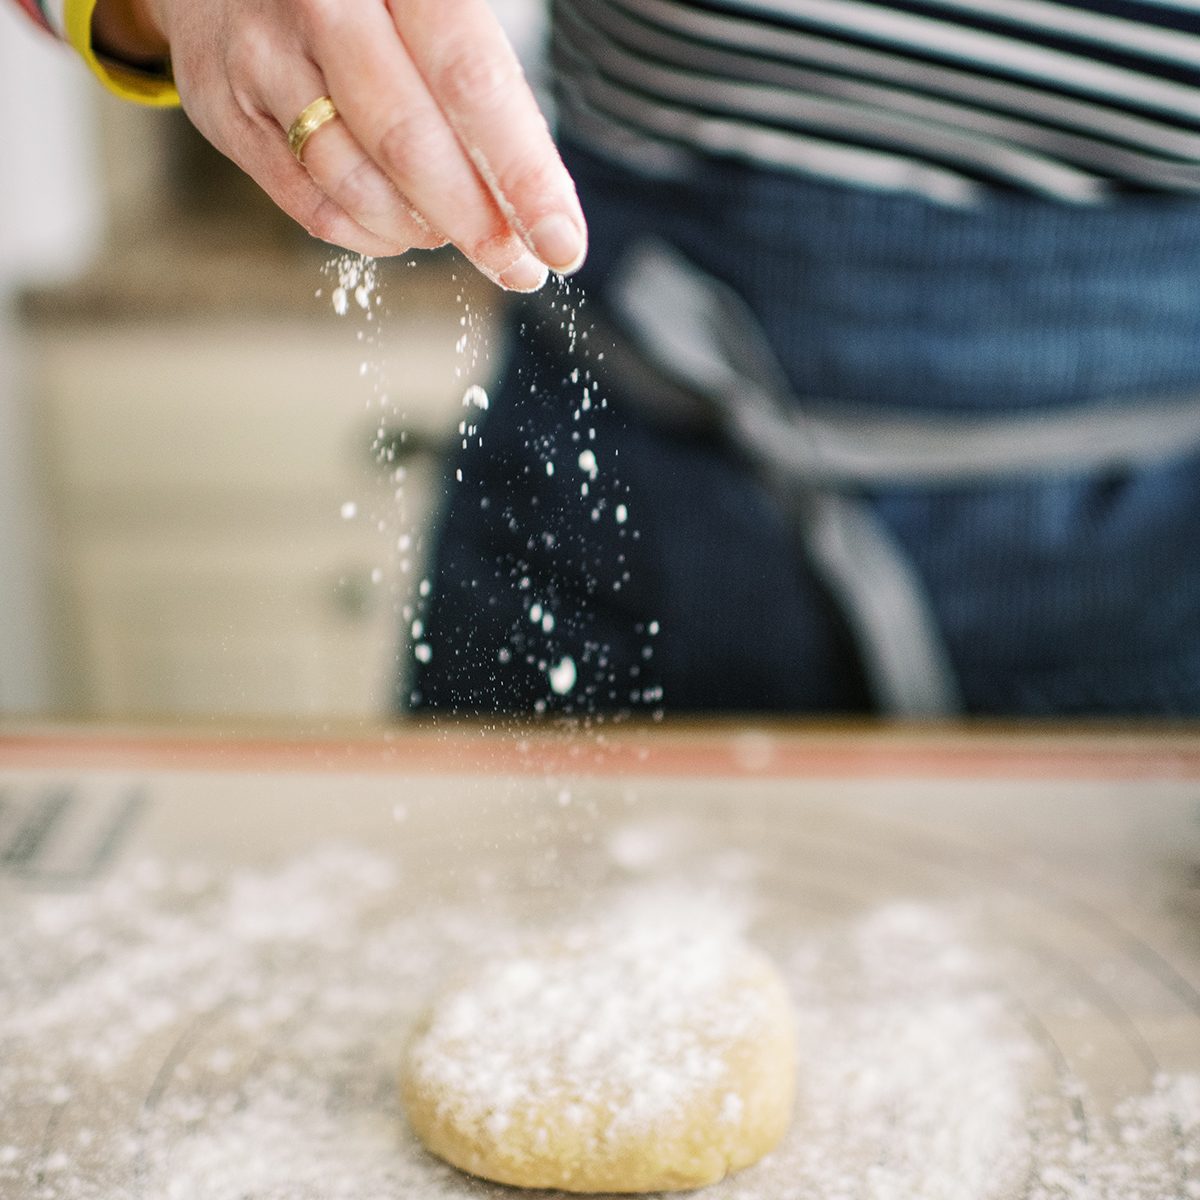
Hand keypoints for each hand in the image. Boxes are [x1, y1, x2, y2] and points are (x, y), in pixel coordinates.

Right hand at [92, 0, 586, 289]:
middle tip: (522, 269)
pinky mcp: (225, 109)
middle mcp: (321, 3)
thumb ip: (486, 79)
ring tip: (456, 228)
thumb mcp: (435, 0)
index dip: (524, 176)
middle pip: (411, 147)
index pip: (473, 84)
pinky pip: (313, 207)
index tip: (563, 243)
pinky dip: (372, 234)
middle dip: (479, 227)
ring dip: (425, 229)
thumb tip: (539, 200)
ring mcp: (261, 57)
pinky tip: (404, 225)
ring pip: (358, 187)